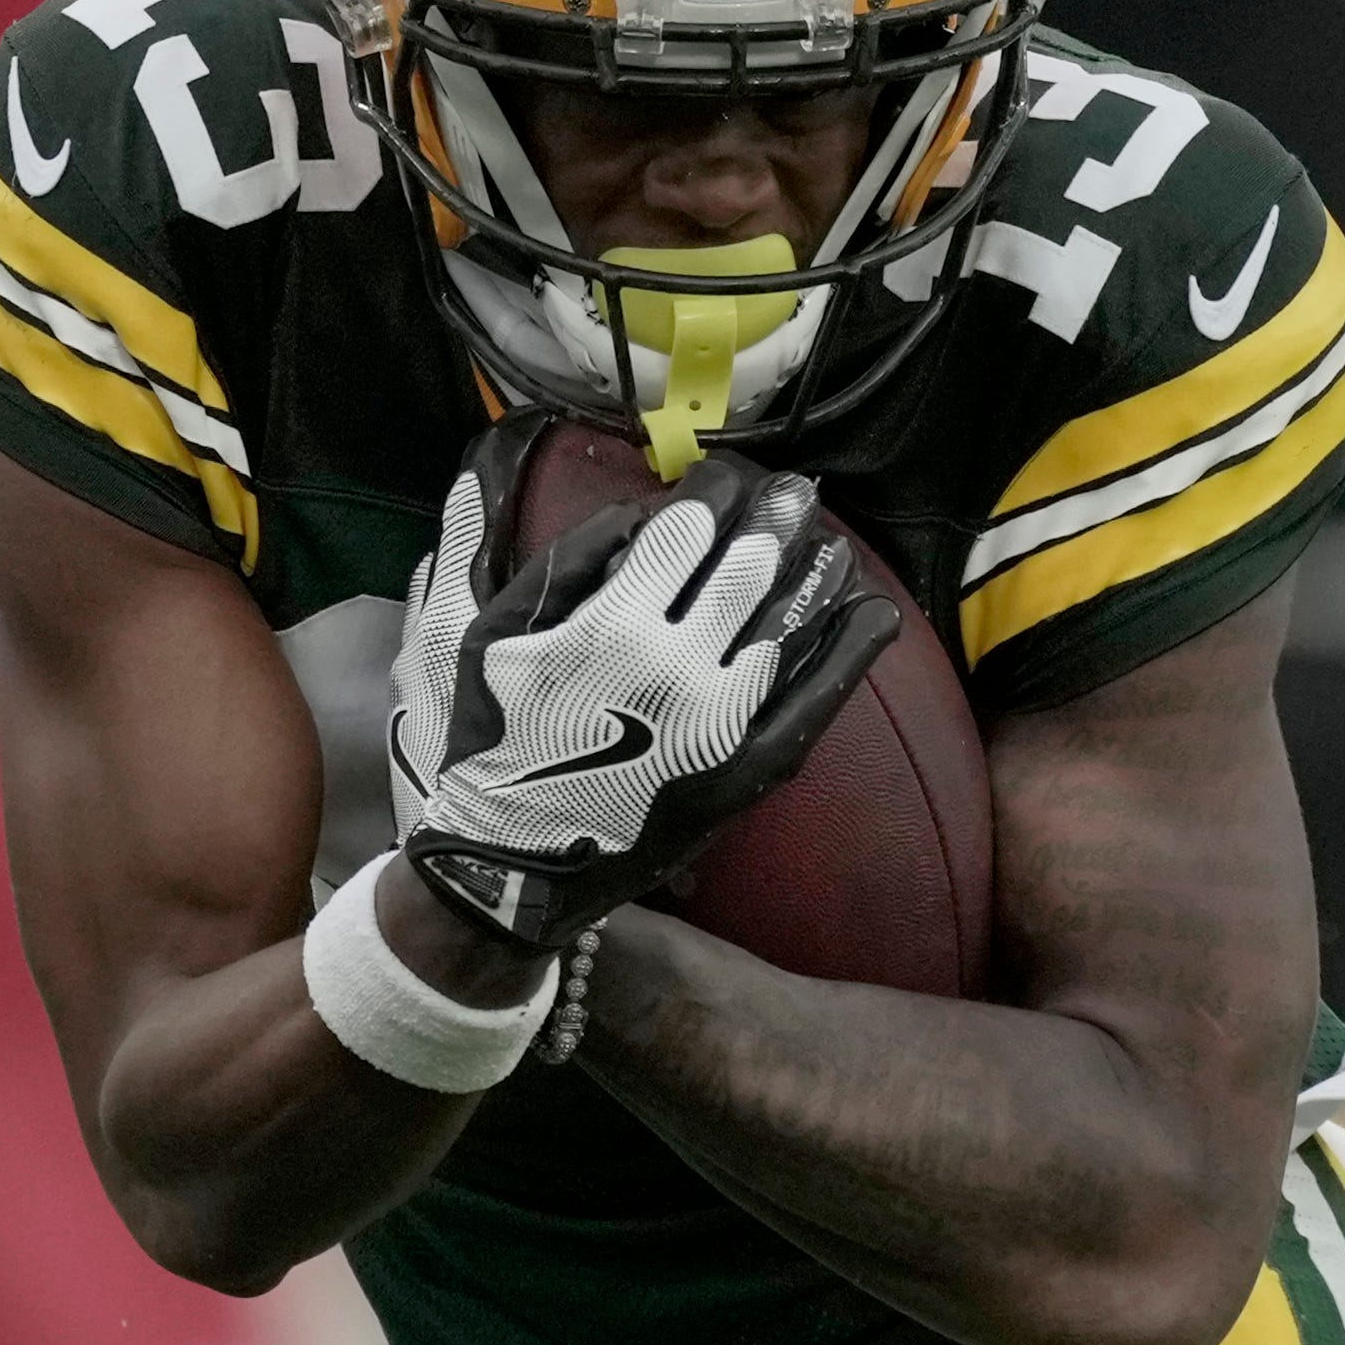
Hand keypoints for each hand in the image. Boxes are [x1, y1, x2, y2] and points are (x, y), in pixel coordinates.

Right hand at [391, 443, 903, 944]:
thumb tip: (555, 474)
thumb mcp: (472, 636)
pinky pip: (817, 696)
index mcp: (610, 625)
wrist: (510, 870)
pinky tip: (871, 612)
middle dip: (775, 516)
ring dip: (818, 567)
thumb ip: (513, 547)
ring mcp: (723, 720)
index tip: (722, 479)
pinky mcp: (748, 768)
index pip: (689, 526)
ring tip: (829, 540)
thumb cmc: (489, 746)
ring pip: (793, 619)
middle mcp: (678, 666)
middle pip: (751, 564)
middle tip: (789, 495)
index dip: (716, 490)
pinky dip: (850, 647)